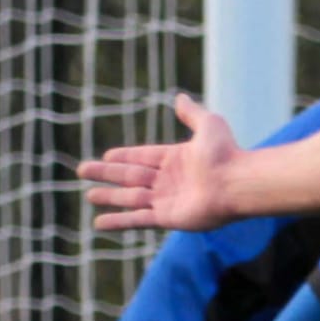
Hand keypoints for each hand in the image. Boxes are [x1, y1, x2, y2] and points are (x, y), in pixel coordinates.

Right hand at [78, 94, 240, 233]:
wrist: (236, 182)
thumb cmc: (225, 153)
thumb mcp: (208, 124)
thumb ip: (191, 113)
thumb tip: (180, 97)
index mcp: (176, 159)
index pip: (142, 156)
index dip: (124, 156)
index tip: (106, 156)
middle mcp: (169, 180)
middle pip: (130, 176)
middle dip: (106, 174)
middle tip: (82, 170)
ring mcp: (167, 200)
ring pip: (130, 197)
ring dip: (109, 196)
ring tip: (89, 195)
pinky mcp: (167, 217)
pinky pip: (137, 219)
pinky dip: (118, 221)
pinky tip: (99, 223)